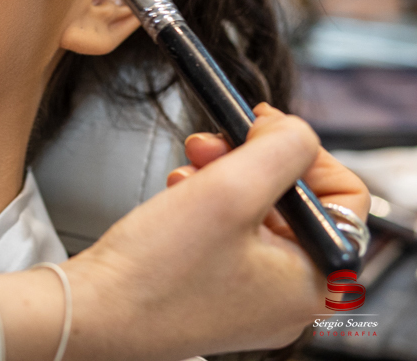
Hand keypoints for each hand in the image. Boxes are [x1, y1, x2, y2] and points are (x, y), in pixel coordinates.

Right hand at [62, 106, 347, 359]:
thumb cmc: (155, 271)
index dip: (304, 150)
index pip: (344, 196)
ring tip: (188, 168)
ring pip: (259, 215)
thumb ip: (281, 148)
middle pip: (296, 202)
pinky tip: (178, 194)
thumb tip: (292, 130)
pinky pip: (229, 236)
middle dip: (253, 160)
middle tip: (214, 141)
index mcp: (313, 281)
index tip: (261, 125)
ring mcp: (250, 299)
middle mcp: (288, 297)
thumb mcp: (230, 188)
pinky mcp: (214, 294)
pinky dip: (206, 204)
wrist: (92, 312)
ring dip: (225, 177)